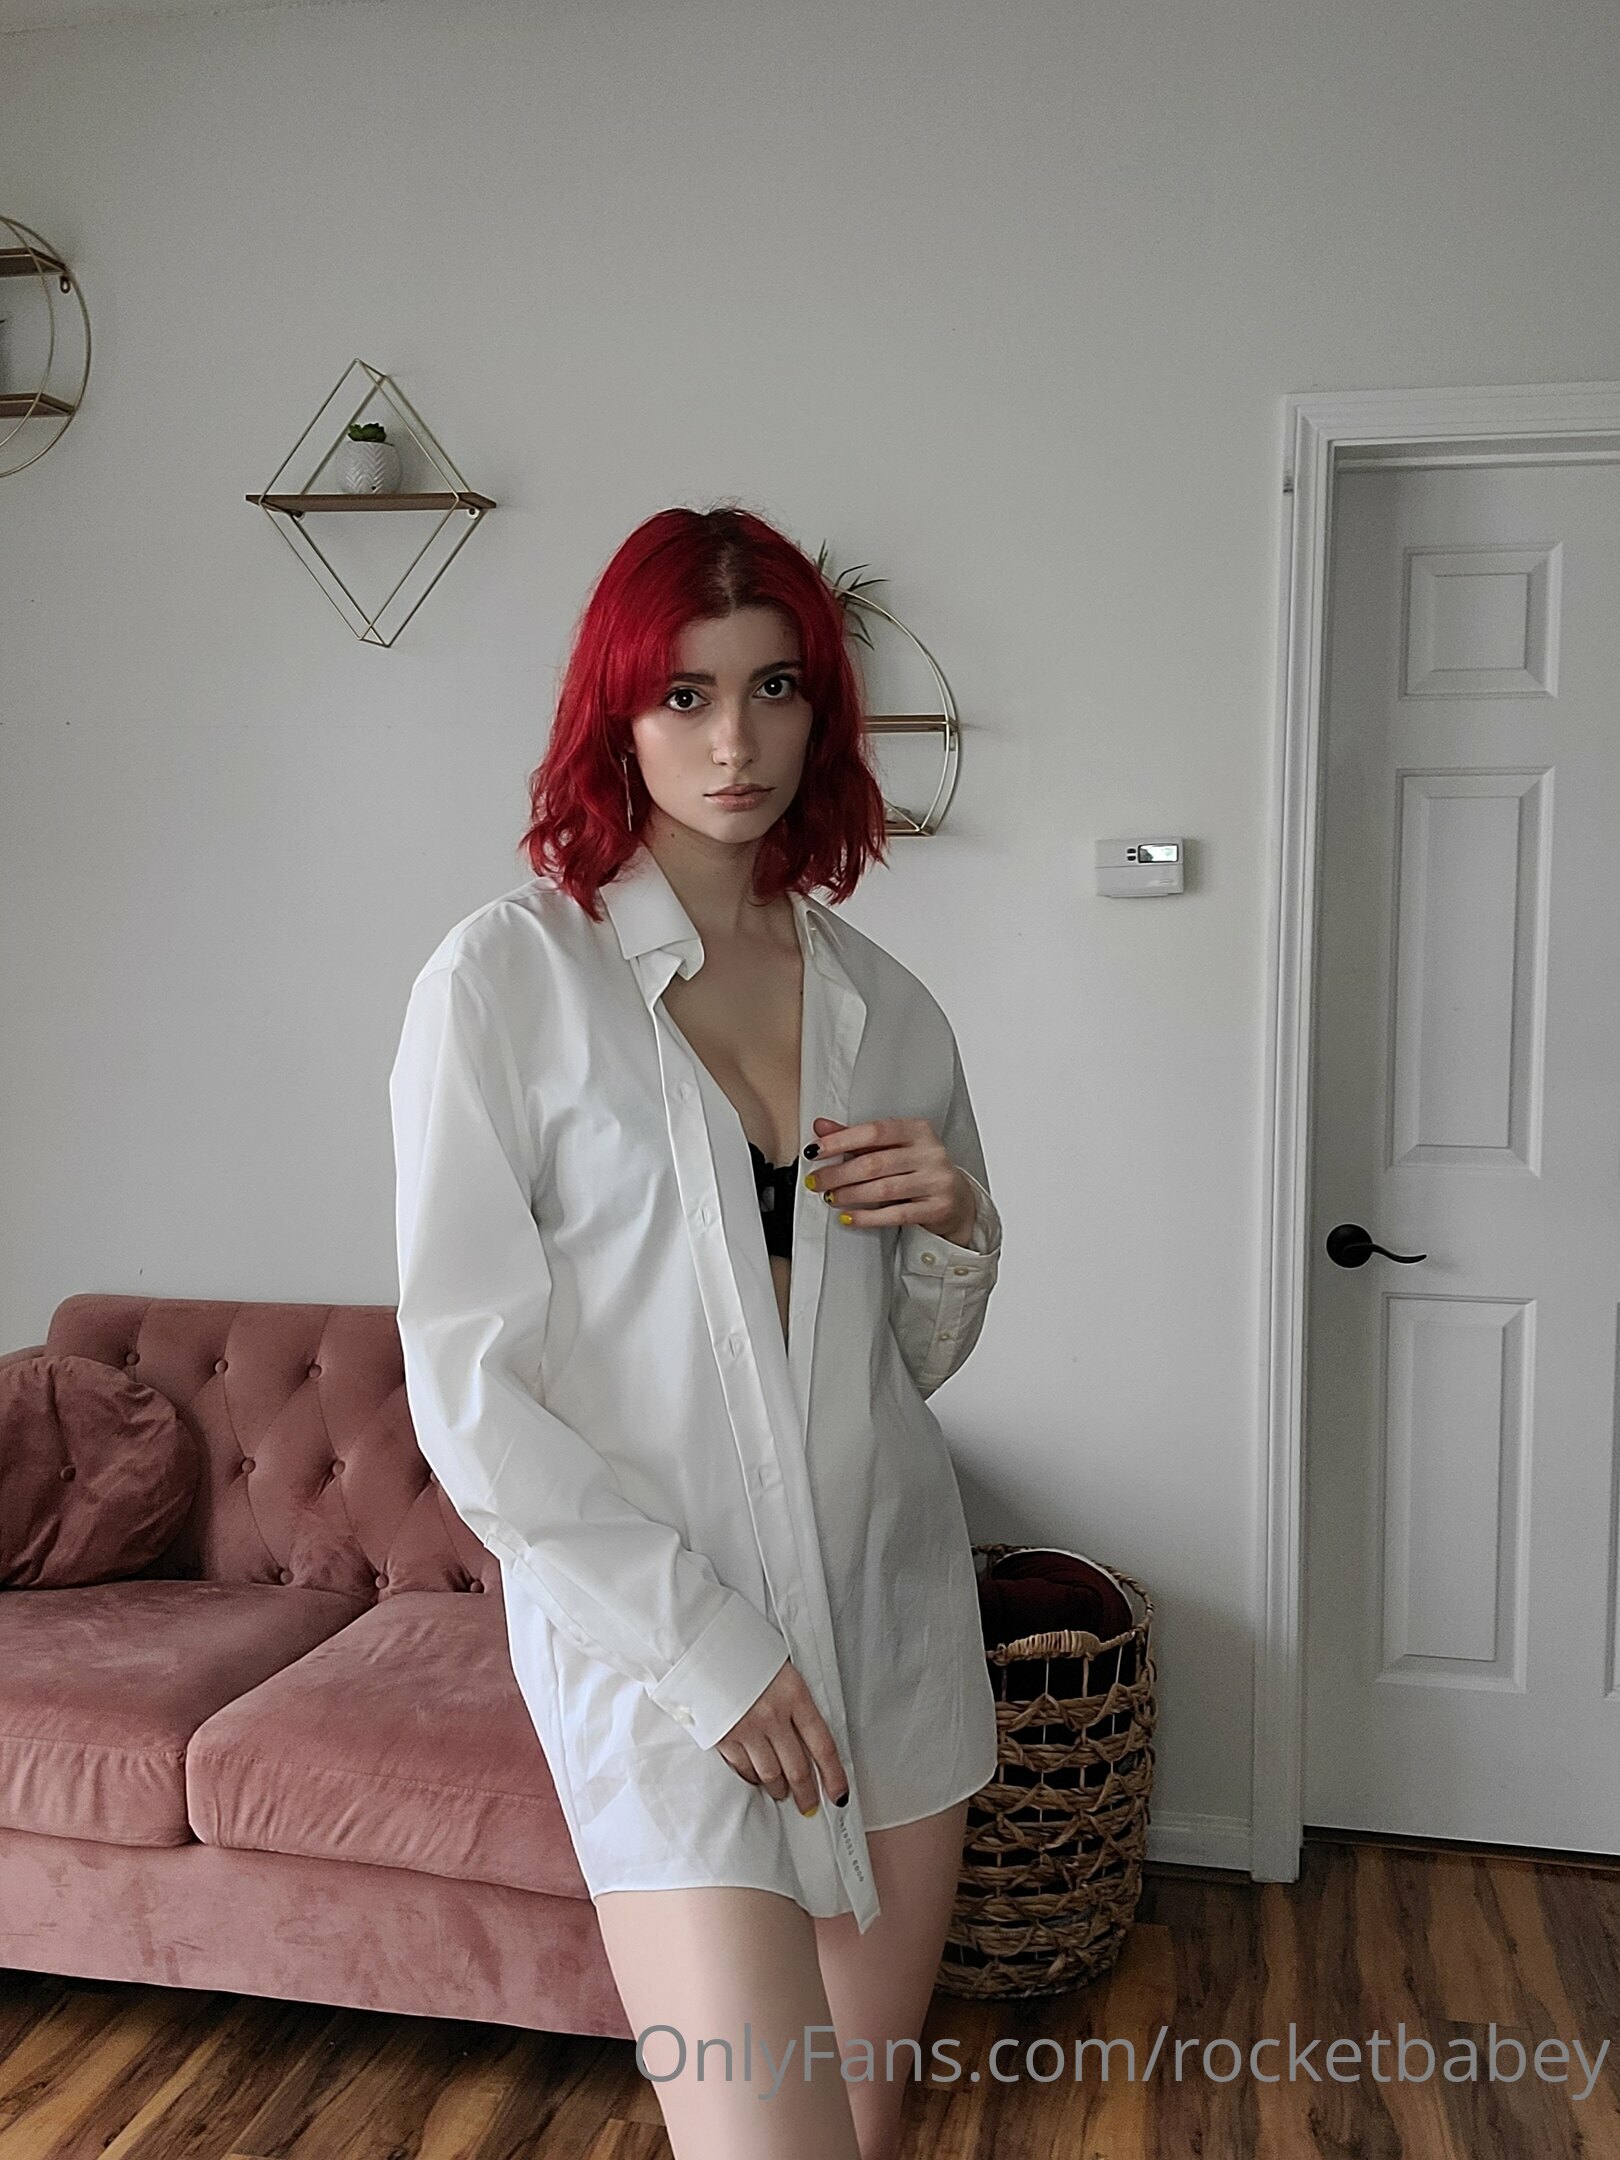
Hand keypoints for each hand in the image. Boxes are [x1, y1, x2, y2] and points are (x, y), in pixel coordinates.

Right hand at [717, 1659, 848, 1811]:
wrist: (705, 1645)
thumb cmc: (748, 1653)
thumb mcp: (783, 1671)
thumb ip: (796, 1703)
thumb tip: (808, 1739)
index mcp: (794, 1695)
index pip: (823, 1745)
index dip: (834, 1775)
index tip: (839, 1795)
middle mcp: (772, 1716)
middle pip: (797, 1768)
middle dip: (806, 1792)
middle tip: (809, 1805)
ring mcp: (746, 1728)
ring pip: (770, 1774)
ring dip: (778, 1789)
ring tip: (782, 1793)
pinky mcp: (723, 1736)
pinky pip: (743, 1768)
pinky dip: (752, 1778)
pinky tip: (757, 1779)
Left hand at [806, 1115, 977, 1244]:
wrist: (956, 1199)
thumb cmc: (919, 1169)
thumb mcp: (891, 1148)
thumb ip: (856, 1138)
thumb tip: (822, 1128)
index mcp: (917, 1130)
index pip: (874, 1132)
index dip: (841, 1141)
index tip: (816, 1151)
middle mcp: (930, 1152)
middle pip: (875, 1163)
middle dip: (839, 1174)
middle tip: (816, 1181)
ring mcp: (936, 1180)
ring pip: (884, 1189)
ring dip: (850, 1195)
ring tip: (830, 1197)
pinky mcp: (937, 1207)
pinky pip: (896, 1214)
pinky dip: (867, 1217)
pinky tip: (849, 1216)